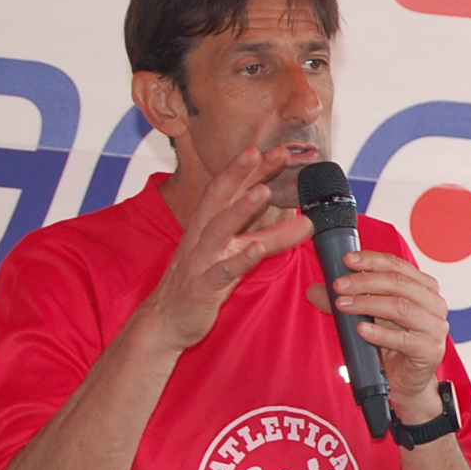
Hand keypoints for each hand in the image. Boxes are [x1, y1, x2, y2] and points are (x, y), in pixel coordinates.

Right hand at [140, 148, 313, 351]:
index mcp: (207, 225)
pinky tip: (255, 249)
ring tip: (264, 191)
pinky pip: (222, 271)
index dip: (250, 168)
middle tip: (271, 152)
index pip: (228, 189)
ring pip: (220, 228)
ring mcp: (201, 260)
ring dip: (241, 208)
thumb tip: (304, 220)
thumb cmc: (202, 282)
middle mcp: (202, 236)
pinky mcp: (203, 286)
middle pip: (222, 197)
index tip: (275, 149)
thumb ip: (269, 236)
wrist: (166, 320)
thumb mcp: (236, 253)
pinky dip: (240, 258)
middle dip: (244, 173)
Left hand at [305, 250, 450, 418]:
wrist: (405, 382)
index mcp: (424, 288)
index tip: (347, 260)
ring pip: (401, 307)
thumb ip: (346, 301)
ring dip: (368, 303)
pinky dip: (380, 333)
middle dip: (365, 281)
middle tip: (339, 285)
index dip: (372, 259)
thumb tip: (315, 290)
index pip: (398, 265)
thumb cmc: (391, 345)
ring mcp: (435, 327)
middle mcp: (434, 303)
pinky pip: (403, 339)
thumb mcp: (368, 317)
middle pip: (399, 283)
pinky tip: (361, 330)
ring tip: (344, 305)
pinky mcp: (431, 350)